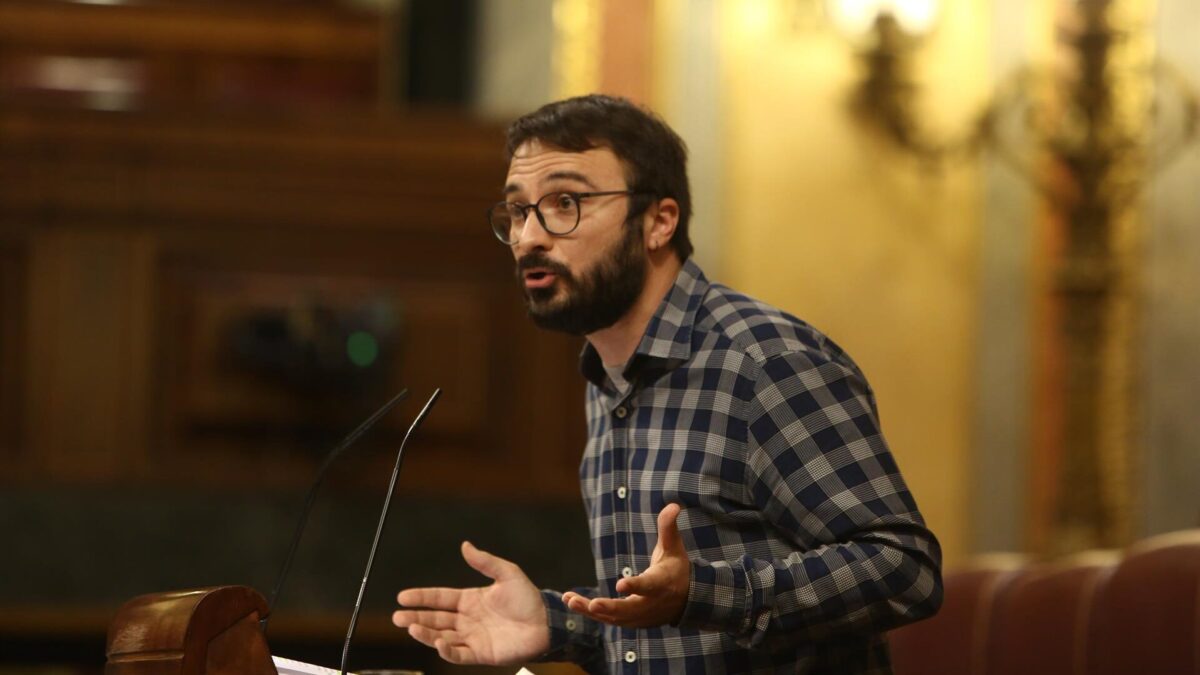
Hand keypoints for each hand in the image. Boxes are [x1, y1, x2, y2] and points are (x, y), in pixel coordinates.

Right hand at [392, 541, 549, 664]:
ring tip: (411, 628)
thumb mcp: (507, 573)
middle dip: (415, 618)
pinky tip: (437, 641)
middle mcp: (468, 619)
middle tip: (397, 617)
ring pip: (442, 637)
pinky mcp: (481, 654)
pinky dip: (446, 650)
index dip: (421, 597)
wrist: (546, 623)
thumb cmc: (528, 598)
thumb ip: (485, 562)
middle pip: (435, 619)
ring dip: (426, 633)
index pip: (440, 598)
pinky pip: (458, 654)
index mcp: (471, 600)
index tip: (402, 596)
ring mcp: (473, 638)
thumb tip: (465, 545)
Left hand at [562, 503, 689, 627]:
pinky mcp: (630, 622)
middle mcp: (650, 603)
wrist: (686, 601)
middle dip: (609, 608)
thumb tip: (673, 505)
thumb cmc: (676, 568)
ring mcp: (639, 616)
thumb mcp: (674, 547)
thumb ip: (668, 527)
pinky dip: (590, 613)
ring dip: (590, 610)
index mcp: (661, 584)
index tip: (620, 585)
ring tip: (569, 600)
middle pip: (629, 609)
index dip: (635, 586)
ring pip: (614, 618)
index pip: (648, 585)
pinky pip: (607, 620)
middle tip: (592, 605)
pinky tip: (571, 602)